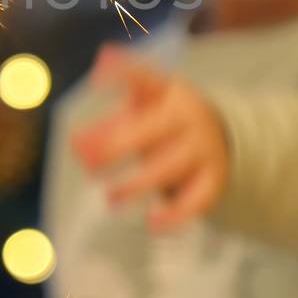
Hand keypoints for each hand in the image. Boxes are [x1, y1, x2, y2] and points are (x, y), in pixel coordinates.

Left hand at [71, 43, 228, 232]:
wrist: (221, 136)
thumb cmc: (164, 122)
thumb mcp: (142, 113)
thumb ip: (108, 126)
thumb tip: (77, 146)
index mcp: (168, 92)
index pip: (144, 79)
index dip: (121, 74)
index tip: (95, 76)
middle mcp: (188, 117)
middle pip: (153, 129)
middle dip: (116, 145)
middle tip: (86, 161)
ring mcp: (203, 148)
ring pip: (170, 166)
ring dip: (137, 184)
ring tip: (109, 197)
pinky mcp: (213, 179)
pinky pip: (196, 199)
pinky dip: (176, 214)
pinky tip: (153, 224)